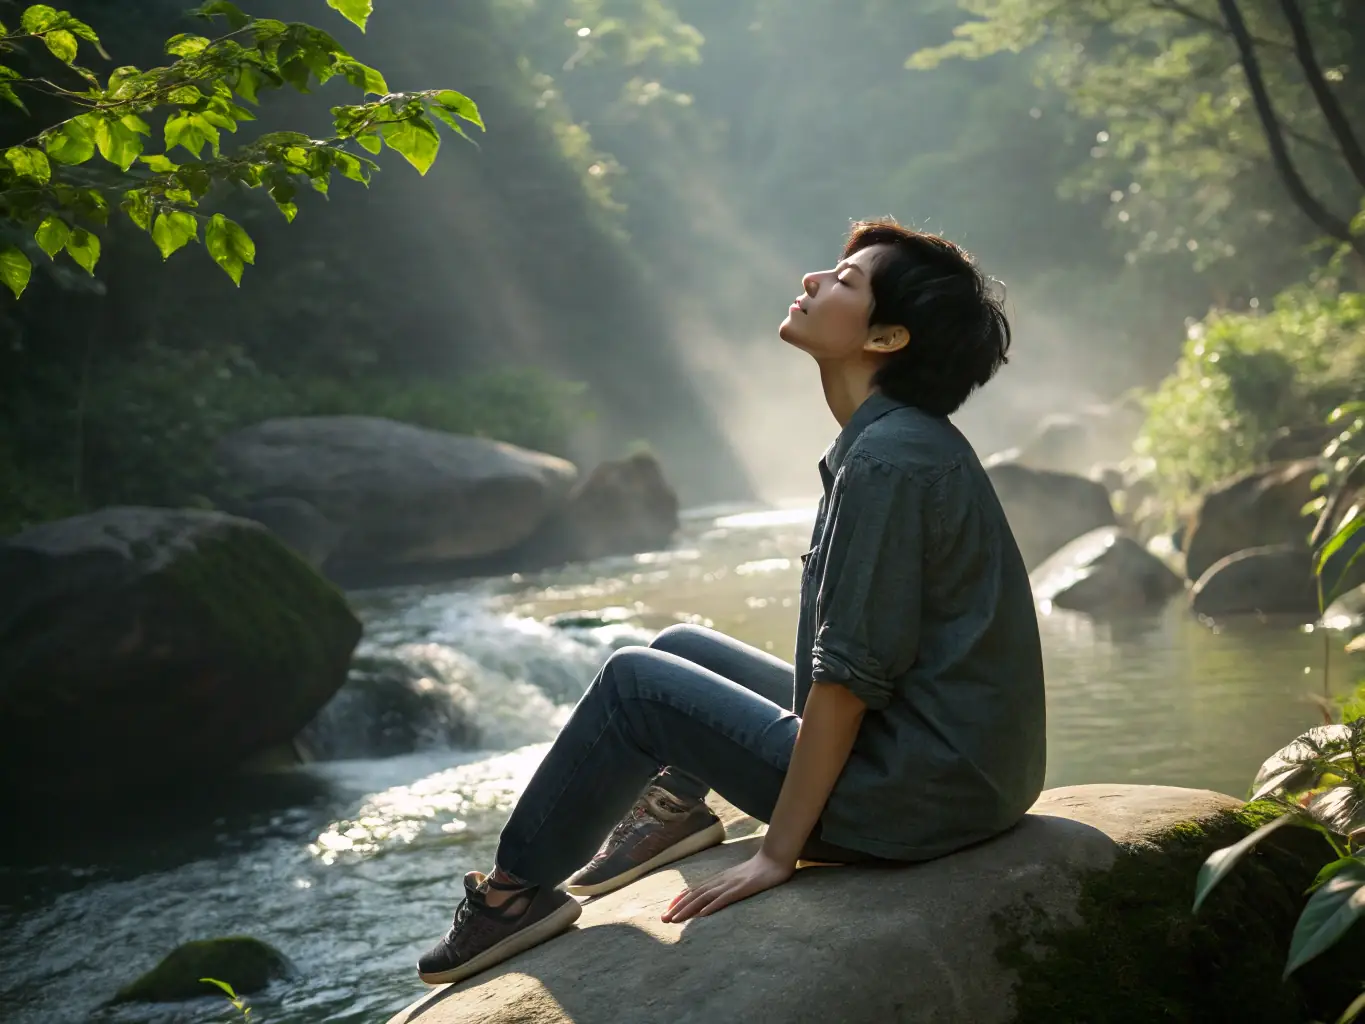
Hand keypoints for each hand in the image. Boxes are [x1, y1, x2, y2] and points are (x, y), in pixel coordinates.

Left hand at [661, 850, 794, 922]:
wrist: (774, 858)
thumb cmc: (759, 870)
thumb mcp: (739, 879)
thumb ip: (727, 886)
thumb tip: (715, 897)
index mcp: (720, 879)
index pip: (695, 890)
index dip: (680, 900)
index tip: (667, 910)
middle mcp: (721, 881)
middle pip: (695, 895)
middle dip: (678, 908)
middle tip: (663, 920)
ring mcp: (731, 884)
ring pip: (704, 897)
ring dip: (688, 909)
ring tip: (675, 920)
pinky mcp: (742, 888)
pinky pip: (724, 898)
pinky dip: (711, 906)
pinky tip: (702, 915)